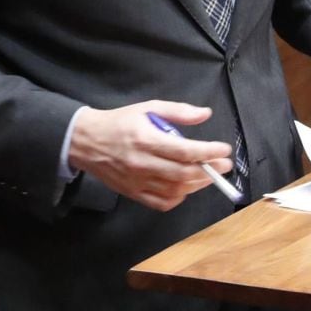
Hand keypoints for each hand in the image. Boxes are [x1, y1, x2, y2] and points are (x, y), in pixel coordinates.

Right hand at [68, 100, 233, 210]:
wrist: (85, 141)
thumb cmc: (119, 122)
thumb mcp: (148, 107)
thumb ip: (178, 111)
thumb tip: (205, 114)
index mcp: (147, 140)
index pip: (185, 151)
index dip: (208, 152)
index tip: (224, 150)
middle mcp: (143, 163)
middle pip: (184, 174)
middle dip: (210, 171)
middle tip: (225, 165)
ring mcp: (137, 181)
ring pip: (175, 191)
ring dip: (197, 185)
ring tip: (209, 175)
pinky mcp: (132, 193)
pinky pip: (160, 203)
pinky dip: (178, 198)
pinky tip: (186, 188)